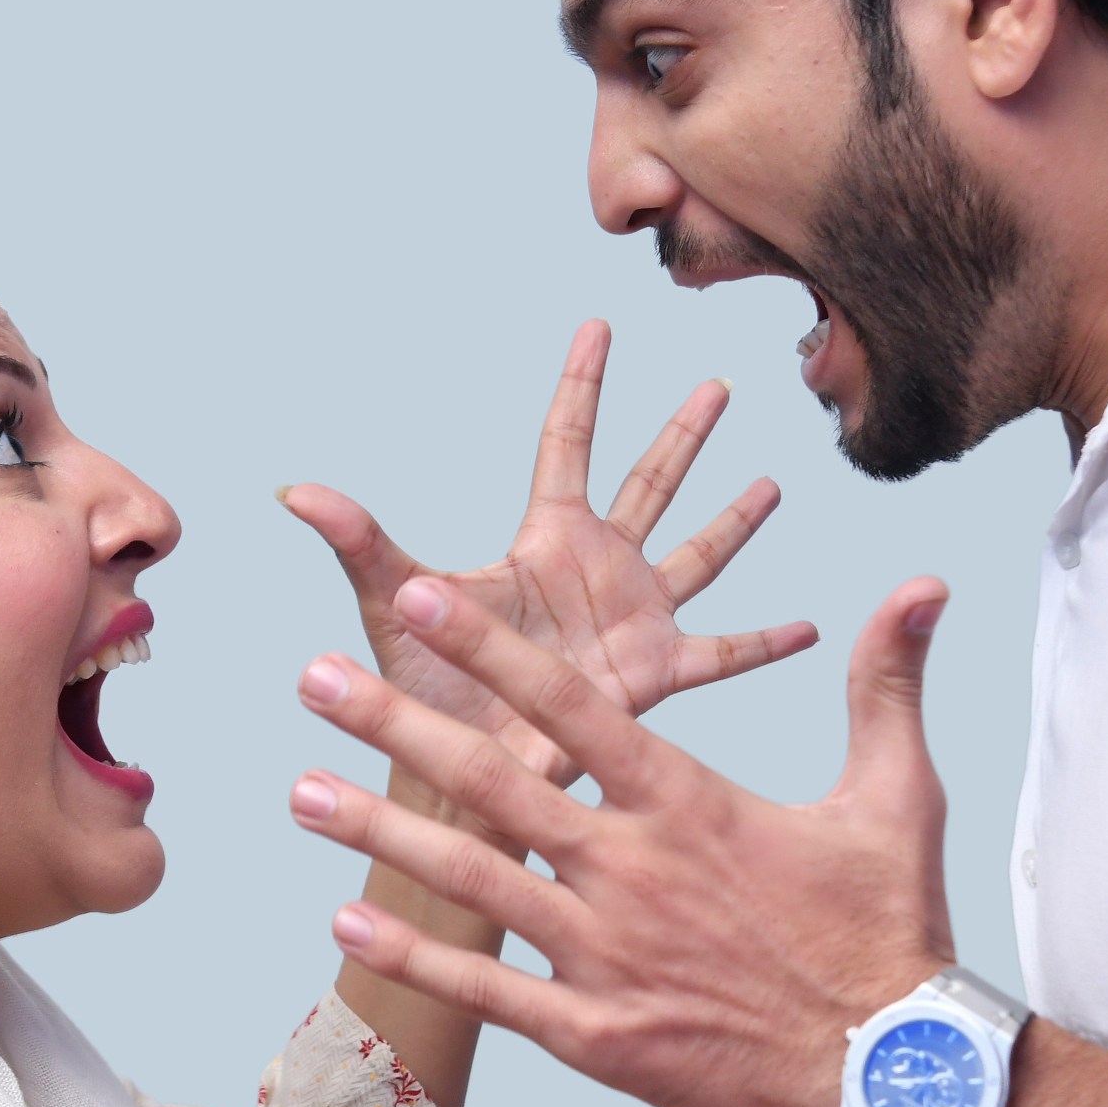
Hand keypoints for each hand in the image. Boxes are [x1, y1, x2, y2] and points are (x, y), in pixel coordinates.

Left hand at [282, 322, 815, 795]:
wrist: (455, 783)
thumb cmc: (419, 695)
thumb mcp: (394, 605)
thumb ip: (359, 543)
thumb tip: (295, 490)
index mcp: (543, 540)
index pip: (567, 443)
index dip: (582, 384)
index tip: (599, 324)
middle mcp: (596, 571)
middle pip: (648, 483)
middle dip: (681, 435)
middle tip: (717, 384)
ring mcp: (632, 620)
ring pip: (698, 554)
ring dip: (734, 520)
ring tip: (773, 482)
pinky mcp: (656, 677)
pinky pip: (724, 653)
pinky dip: (768, 642)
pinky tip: (812, 627)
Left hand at [284, 574, 957, 1106]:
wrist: (895, 1070)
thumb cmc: (892, 928)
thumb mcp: (900, 792)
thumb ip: (887, 682)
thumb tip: (922, 584)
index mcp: (690, 803)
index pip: (572, 705)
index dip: (489, 648)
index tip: (417, 598)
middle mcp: (633, 870)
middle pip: (495, 781)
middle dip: (398, 725)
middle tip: (314, 679)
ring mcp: (608, 955)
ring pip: (474, 882)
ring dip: (381, 834)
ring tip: (298, 790)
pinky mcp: (599, 1036)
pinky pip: (490, 990)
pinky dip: (418, 955)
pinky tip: (350, 920)